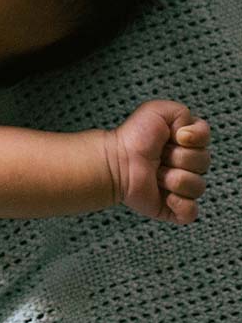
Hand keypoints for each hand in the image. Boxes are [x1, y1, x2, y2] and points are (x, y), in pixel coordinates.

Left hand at [106, 100, 210, 224]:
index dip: (193, 138)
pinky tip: (165, 195)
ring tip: (155, 174)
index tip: (175, 137)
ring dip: (173, 178)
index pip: (206, 140)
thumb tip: (191, 136)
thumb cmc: (134, 136)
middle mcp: (187, 164)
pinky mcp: (175, 208)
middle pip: (204, 162)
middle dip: (178, 157)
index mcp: (186, 142)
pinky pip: (191, 211)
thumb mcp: (158, 110)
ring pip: (198, 186)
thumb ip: (183, 113)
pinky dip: (179, 204)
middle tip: (158, 156)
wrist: (117, 161)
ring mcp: (182, 187)